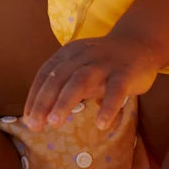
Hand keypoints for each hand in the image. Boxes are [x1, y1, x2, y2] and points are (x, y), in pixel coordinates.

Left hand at [24, 34, 161, 131]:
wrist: (140, 43)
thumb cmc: (103, 63)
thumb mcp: (79, 67)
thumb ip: (62, 84)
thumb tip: (39, 114)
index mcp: (69, 53)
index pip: (46, 73)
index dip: (35, 95)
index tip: (28, 118)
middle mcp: (84, 56)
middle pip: (59, 76)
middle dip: (44, 101)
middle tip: (34, 125)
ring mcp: (105, 63)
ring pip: (81, 80)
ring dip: (65, 101)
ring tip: (55, 122)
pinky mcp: (125, 72)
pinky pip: (116, 90)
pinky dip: (107, 107)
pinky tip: (100, 124)